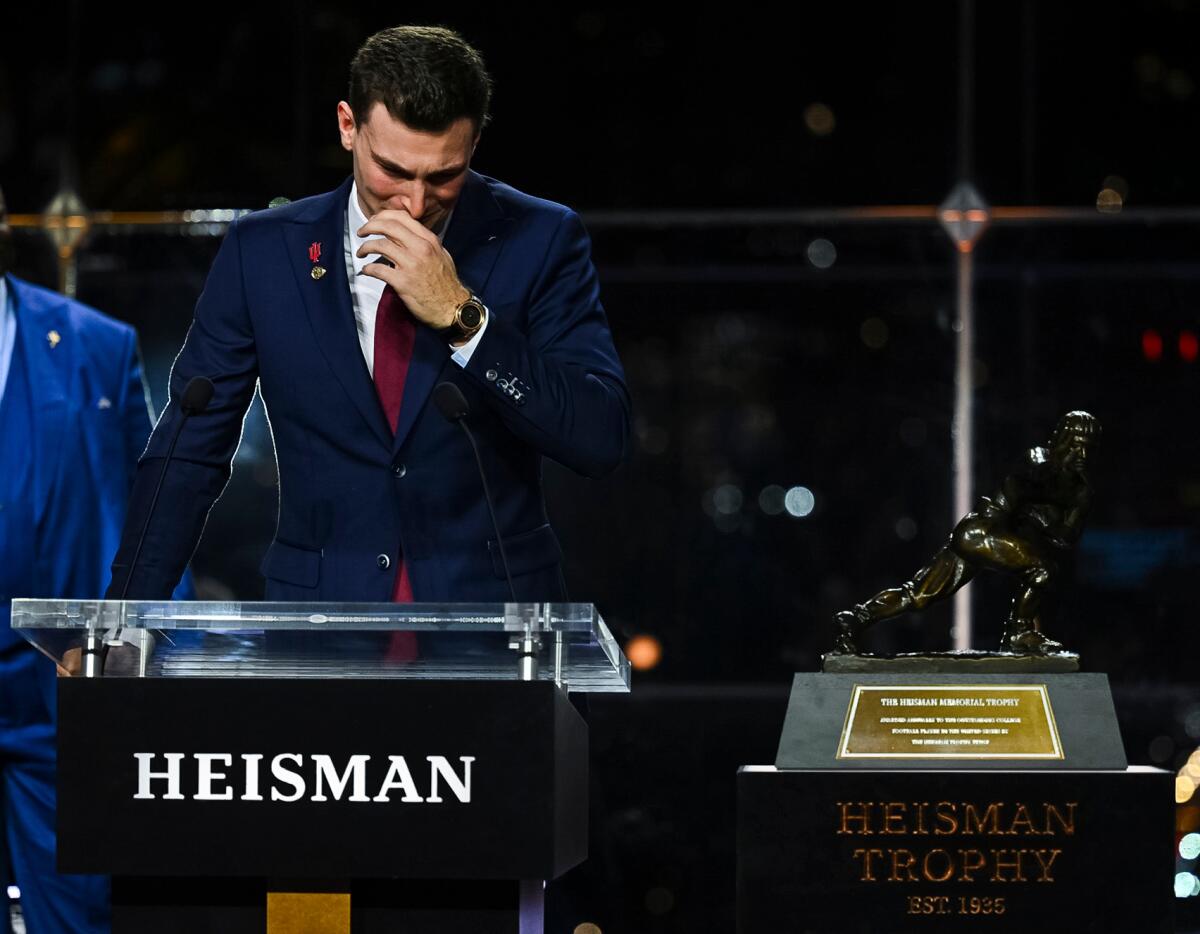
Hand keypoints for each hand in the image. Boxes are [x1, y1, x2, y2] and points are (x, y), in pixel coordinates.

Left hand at [357, 209, 469, 329]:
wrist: (453, 308)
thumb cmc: (447, 284)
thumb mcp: (441, 255)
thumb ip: (425, 242)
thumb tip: (408, 234)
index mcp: (429, 240)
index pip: (401, 217)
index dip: (383, 216)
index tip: (375, 221)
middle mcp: (420, 248)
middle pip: (388, 226)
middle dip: (370, 226)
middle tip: (362, 231)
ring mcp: (411, 265)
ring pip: (379, 245)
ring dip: (365, 247)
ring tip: (361, 252)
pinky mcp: (403, 282)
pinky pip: (378, 269)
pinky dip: (368, 268)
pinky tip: (366, 270)